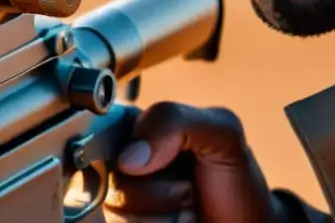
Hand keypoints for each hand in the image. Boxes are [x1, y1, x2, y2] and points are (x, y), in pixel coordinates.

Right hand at [103, 101, 277, 222]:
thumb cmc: (234, 179)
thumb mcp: (222, 134)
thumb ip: (175, 121)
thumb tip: (128, 158)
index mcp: (138, 130)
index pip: (100, 131)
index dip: (125, 152)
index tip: (152, 161)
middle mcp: (124, 166)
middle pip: (110, 182)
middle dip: (155, 192)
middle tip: (187, 188)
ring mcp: (125, 203)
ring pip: (117, 214)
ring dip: (161, 219)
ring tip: (188, 211)